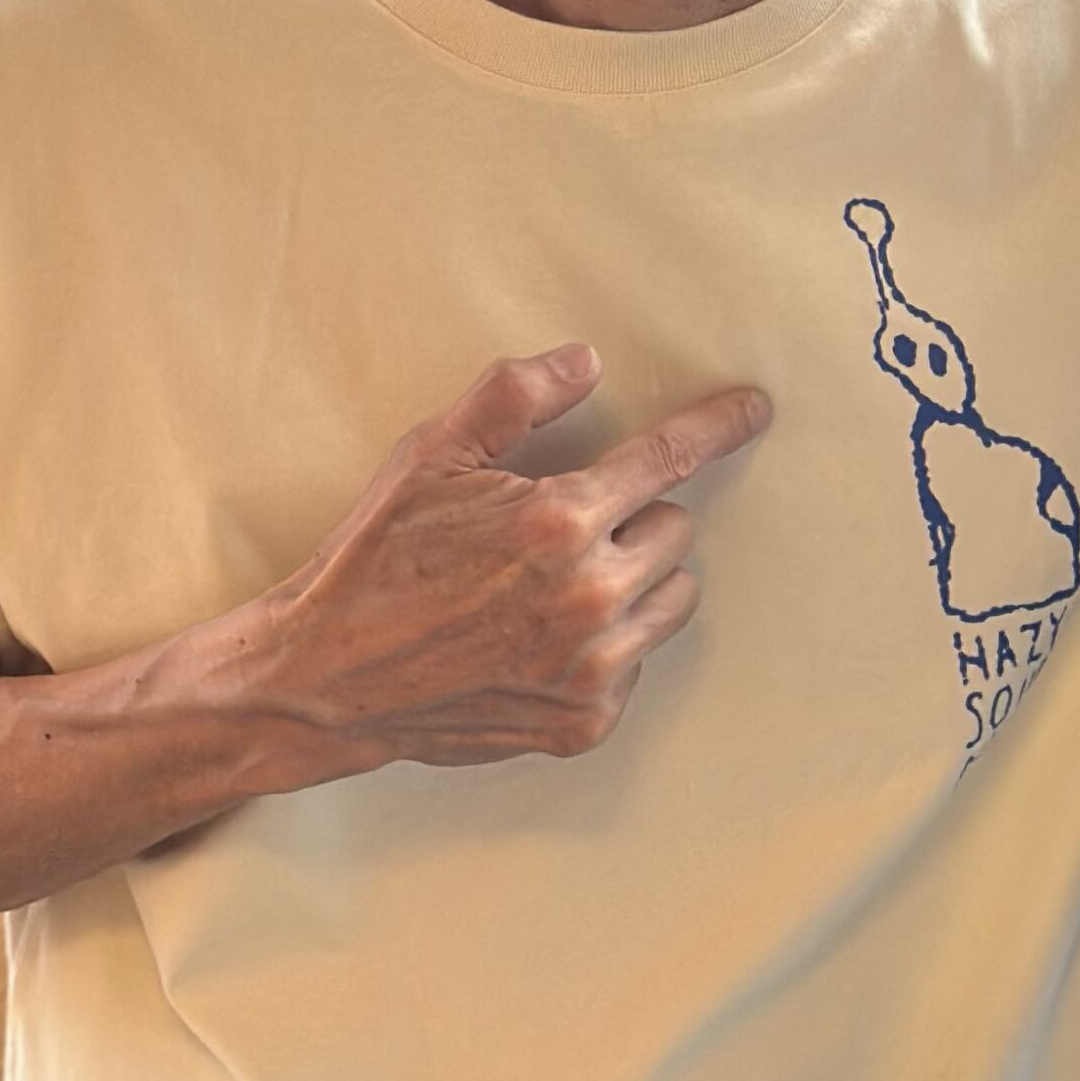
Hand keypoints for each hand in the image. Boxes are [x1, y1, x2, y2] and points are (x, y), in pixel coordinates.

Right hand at [236, 344, 771, 768]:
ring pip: (672, 598)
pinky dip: (606, 646)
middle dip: (633, 520)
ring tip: (555, 585)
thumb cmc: (377, 557)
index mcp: (559, 520)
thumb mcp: (430, 456)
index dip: (716, 427)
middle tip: (560, 531)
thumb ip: (513, 397)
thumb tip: (587, 360)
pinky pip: (638, 661)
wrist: (327, 677)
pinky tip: (539, 640)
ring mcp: (593, 666)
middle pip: (677, 530)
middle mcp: (590, 595)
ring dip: (634, 582)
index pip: (669, 459)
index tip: (752, 410)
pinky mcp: (586, 719)